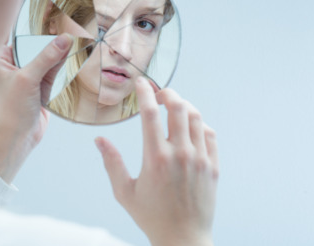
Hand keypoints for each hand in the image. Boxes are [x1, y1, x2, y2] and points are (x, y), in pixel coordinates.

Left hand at [0, 34, 72, 182]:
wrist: (17, 139)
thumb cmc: (11, 110)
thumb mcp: (27, 79)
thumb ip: (45, 58)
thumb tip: (64, 40)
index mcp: (0, 61)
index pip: (19, 38)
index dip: (35, 30)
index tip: (52, 19)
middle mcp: (13, 67)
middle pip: (35, 48)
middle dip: (50, 42)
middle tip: (68, 29)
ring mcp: (27, 78)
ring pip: (46, 60)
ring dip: (59, 55)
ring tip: (75, 42)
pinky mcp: (39, 88)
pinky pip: (52, 73)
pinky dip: (62, 67)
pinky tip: (73, 57)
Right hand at [95, 77, 218, 245]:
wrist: (183, 238)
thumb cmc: (151, 217)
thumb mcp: (124, 192)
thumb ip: (111, 163)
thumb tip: (99, 140)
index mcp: (155, 158)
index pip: (149, 112)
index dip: (144, 92)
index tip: (140, 83)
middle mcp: (180, 154)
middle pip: (178, 106)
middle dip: (167, 92)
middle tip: (158, 93)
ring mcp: (200, 159)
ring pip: (196, 117)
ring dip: (184, 105)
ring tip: (173, 107)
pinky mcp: (213, 166)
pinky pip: (209, 134)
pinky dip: (199, 124)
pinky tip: (190, 127)